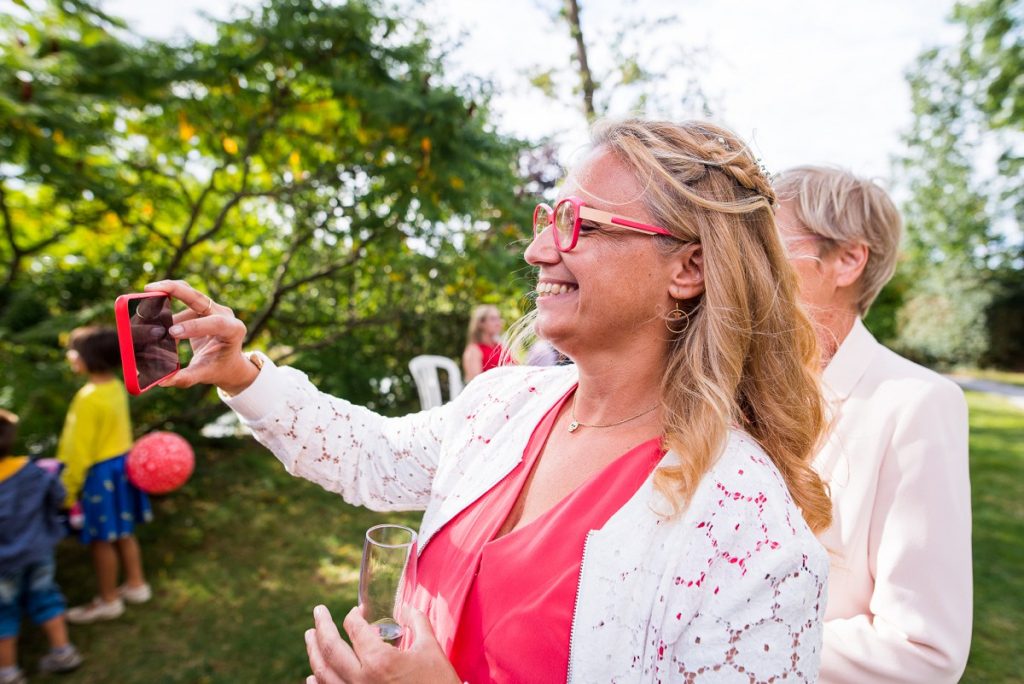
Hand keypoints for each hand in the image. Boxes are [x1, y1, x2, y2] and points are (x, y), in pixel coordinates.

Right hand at [144, 280, 258, 394]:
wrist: (229, 362)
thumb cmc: (219, 368)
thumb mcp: (205, 374)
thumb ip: (185, 378)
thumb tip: (162, 381)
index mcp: (234, 330)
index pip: (216, 323)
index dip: (194, 326)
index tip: (172, 333)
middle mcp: (225, 314)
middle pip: (199, 297)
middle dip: (174, 290)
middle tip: (149, 289)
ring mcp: (213, 308)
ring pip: (188, 295)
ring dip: (165, 299)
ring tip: (146, 310)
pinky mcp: (202, 306)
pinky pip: (183, 299)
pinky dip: (167, 303)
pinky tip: (153, 311)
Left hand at [305, 605, 459, 683]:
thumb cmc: (437, 683)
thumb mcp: (431, 650)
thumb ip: (418, 623)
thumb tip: (409, 608)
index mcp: (379, 660)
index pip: (355, 630)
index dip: (352, 616)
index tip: (355, 610)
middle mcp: (361, 679)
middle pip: (331, 648)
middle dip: (322, 626)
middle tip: (318, 611)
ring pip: (323, 672)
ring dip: (313, 651)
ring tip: (309, 636)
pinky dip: (317, 682)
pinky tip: (312, 675)